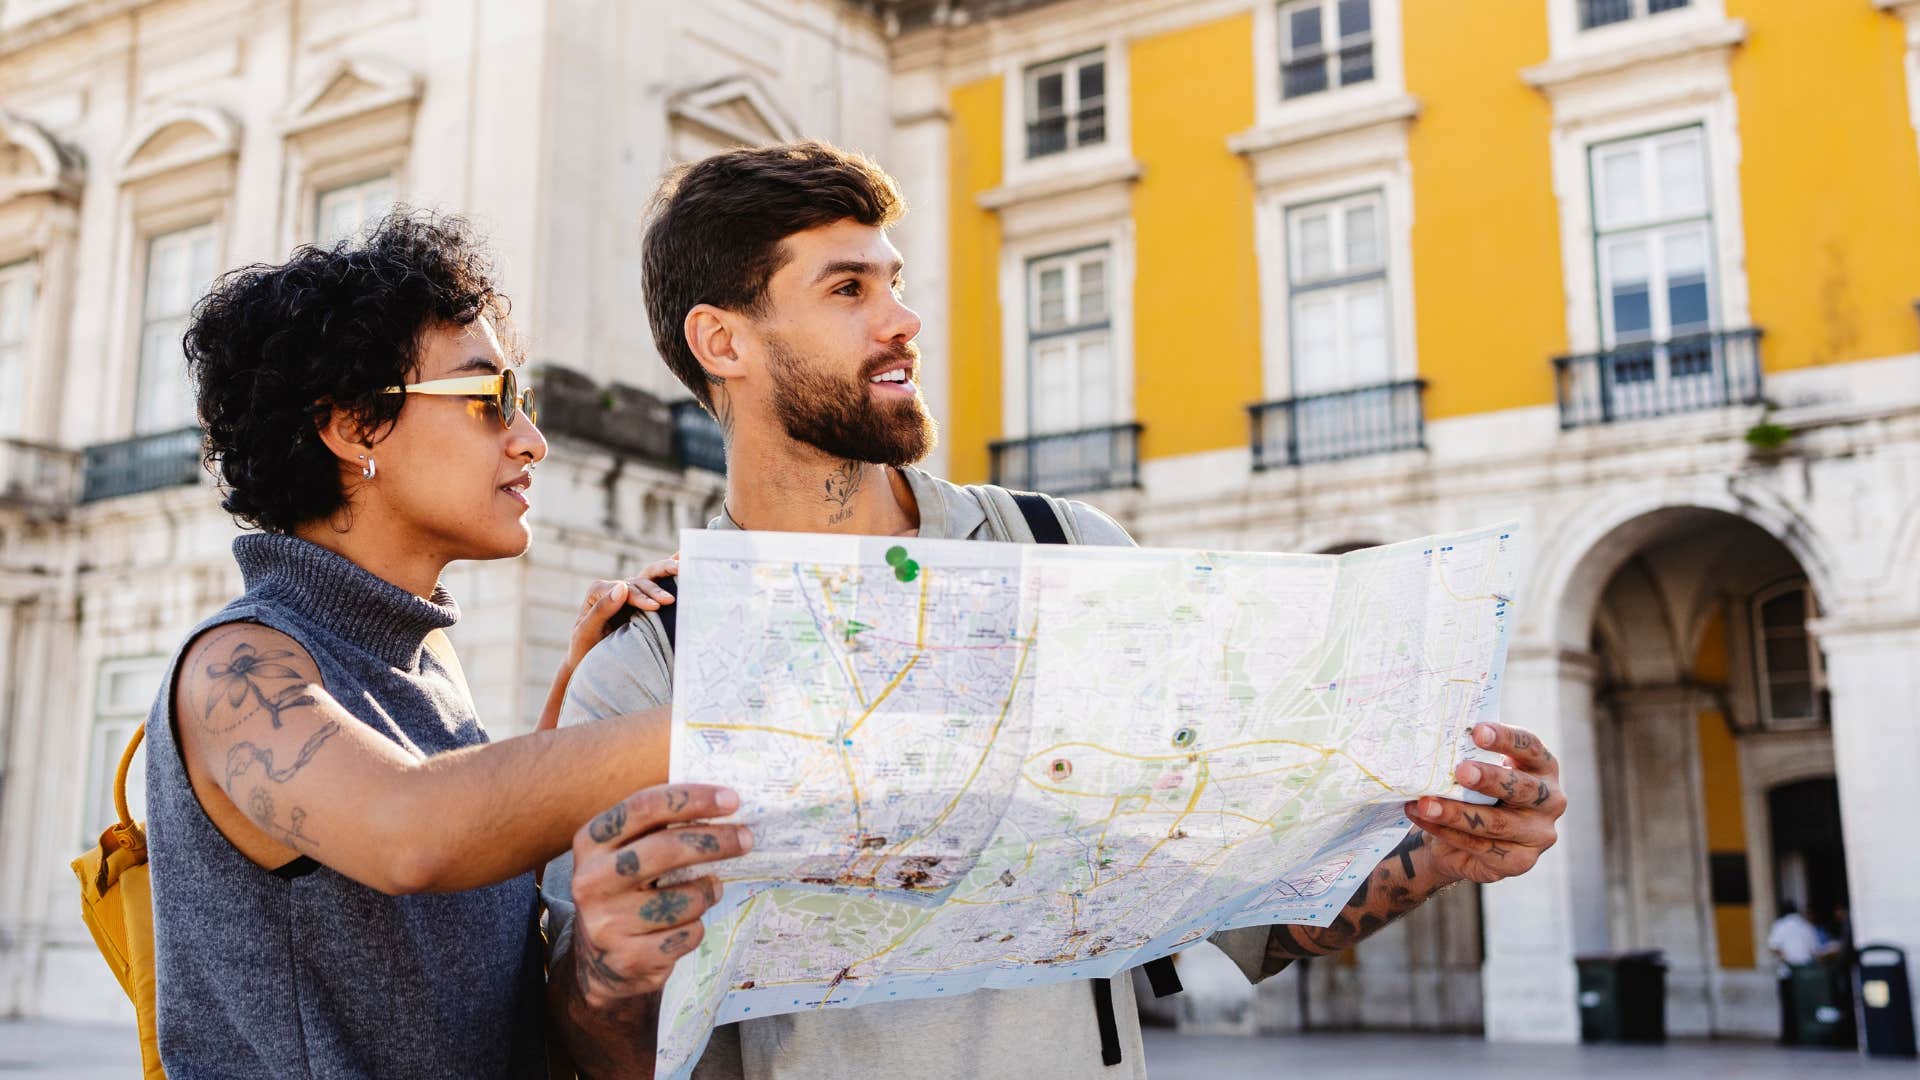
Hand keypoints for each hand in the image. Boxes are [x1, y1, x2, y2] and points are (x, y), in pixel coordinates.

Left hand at [566, 556, 679, 671]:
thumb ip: (601, 610)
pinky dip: (671, 575)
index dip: (640, 597)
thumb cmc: (585, 651)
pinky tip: (685, 566)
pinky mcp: (642, 601)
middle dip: (656, 589)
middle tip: (670, 600)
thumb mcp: (586, 632)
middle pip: (639, 581)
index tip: (655, 608)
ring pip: (651, 579)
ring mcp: (630, 593)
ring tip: (685, 585)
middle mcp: (615, 588)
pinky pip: (657, 584)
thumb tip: (622, 586)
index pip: (623, 590)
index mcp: (599, 591)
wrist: (592, 665)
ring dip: (667, 581)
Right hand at [567, 783, 752, 1009]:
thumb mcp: (625, 854)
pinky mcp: (629, 958)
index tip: (731, 800)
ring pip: (685, 899)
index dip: (692, 799)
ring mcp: (607, 923)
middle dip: (715, 841)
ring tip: (707, 891)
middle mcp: (591, 881)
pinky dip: (696, 927)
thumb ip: (658, 828)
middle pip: (666, 850)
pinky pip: (687, 934)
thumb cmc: (626, 892)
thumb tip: (723, 804)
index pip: (644, 807)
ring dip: (707, 892)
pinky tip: (685, 925)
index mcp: (591, 842)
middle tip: (746, 838)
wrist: (598, 963)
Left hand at [1404, 722, 1565, 885]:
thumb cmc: (1473, 792)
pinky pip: (1480, 847)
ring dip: (1457, 812)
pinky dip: (1447, 831)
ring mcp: (1538, 835)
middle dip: (1489, 779)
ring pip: (1497, 822)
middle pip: (1522, 788)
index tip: (1478, 732)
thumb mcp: (1476, 771)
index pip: (1531, 748)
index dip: (1507, 739)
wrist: (1461, 841)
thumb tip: (1436, 740)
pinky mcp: (1520, 862)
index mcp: (1543, 768)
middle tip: (1461, 771)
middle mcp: (1550, 801)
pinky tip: (1424, 818)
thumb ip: (1469, 757)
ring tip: (1425, 802)